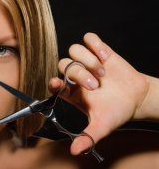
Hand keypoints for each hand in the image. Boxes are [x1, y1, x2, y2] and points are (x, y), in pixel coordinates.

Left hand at [49, 32, 149, 154]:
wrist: (137, 98)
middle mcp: (74, 75)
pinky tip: (106, 57)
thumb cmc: (116, 111)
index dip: (53, 82)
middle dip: (79, 73)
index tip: (58, 84)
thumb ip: (88, 137)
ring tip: (103, 72)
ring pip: (74, 50)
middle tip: (96, 85)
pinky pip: (89, 38)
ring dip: (88, 60)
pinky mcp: (98, 50)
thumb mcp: (102, 126)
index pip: (53, 83)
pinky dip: (95, 45)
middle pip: (64, 64)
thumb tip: (75, 151)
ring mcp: (85, 62)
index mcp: (71, 92)